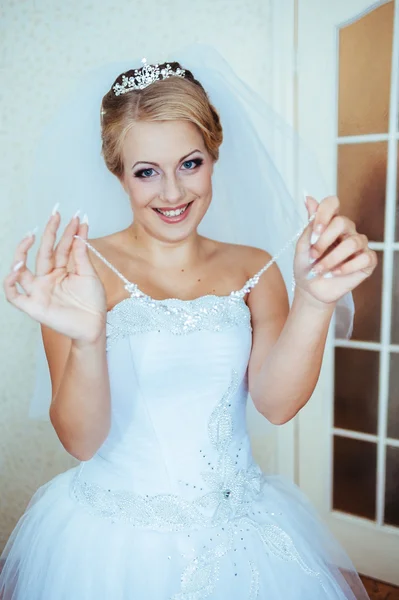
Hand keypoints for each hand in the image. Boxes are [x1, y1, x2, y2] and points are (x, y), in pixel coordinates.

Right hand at [3, 206, 106, 344]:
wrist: (94, 326)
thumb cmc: (93, 303)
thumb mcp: (89, 274)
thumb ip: (81, 253)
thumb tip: (81, 228)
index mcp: (61, 271)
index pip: (62, 247)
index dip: (68, 232)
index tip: (77, 217)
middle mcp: (47, 278)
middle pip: (44, 252)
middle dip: (49, 232)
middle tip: (55, 213)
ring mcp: (38, 291)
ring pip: (21, 270)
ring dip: (21, 253)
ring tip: (30, 236)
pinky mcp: (33, 306)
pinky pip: (14, 295)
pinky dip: (10, 283)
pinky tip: (16, 269)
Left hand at [293, 195, 376, 305]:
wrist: (311, 290)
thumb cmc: (306, 266)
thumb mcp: (302, 246)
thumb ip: (309, 225)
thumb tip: (307, 197)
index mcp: (330, 223)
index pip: (332, 203)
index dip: (324, 213)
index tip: (314, 232)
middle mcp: (347, 230)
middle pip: (342, 222)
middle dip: (324, 241)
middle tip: (313, 256)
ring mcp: (359, 244)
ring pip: (352, 243)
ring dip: (332, 259)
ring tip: (320, 270)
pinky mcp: (367, 260)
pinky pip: (364, 258)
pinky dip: (346, 267)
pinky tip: (335, 273)